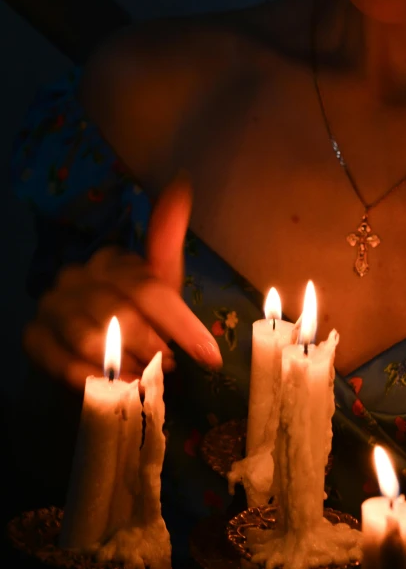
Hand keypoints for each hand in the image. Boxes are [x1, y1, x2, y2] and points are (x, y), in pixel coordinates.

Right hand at [23, 175, 221, 388]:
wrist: (97, 354)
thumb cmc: (137, 317)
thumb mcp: (161, 284)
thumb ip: (167, 241)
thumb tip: (182, 182)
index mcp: (110, 261)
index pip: (149, 289)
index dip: (182, 325)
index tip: (209, 356)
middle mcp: (75, 277)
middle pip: (121, 315)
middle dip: (152, 347)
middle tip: (170, 365)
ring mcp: (50, 306)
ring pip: (92, 340)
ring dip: (127, 364)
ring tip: (146, 375)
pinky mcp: (34, 338)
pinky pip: (64, 362)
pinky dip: (96, 379)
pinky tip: (118, 385)